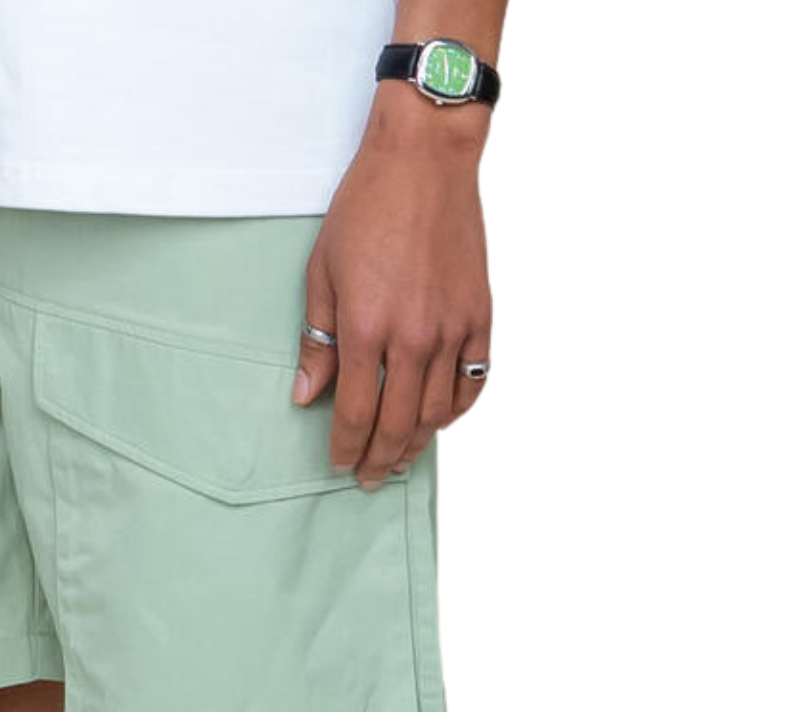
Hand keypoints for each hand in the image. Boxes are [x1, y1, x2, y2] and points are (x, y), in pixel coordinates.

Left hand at [294, 106, 492, 488]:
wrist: (425, 159)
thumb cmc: (367, 208)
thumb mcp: (322, 274)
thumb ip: (317, 341)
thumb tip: (306, 395)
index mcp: (366, 330)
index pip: (353, 415)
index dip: (345, 448)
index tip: (339, 463)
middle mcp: (413, 338)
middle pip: (397, 426)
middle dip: (378, 459)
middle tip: (368, 476)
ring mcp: (452, 330)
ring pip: (437, 413)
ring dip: (417, 443)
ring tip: (399, 455)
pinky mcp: (480, 315)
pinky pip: (473, 381)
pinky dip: (457, 408)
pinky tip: (440, 418)